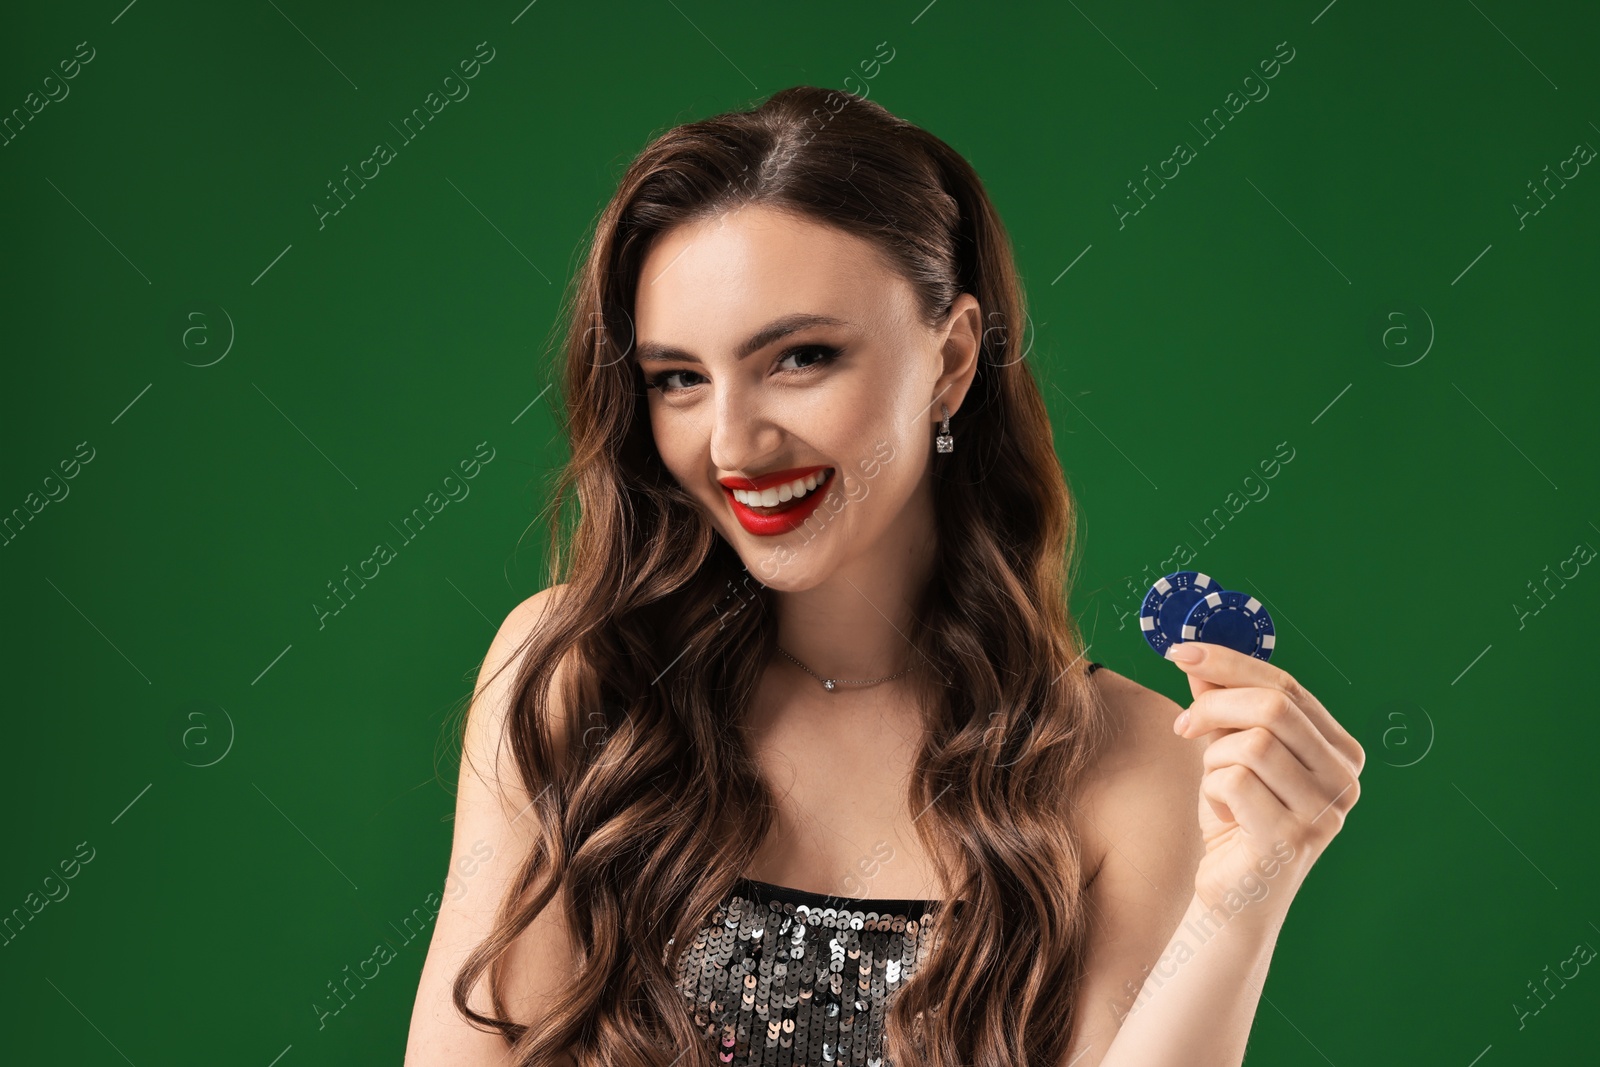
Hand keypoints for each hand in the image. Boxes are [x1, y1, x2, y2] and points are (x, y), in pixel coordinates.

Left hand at [1165, 641, 1364, 917]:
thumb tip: (1199, 659)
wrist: (1232, 898)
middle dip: (1214, 705)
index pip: (1288, 686)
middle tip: (1183, 725)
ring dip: (1214, 758)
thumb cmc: (1236, 823)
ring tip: (1216, 786)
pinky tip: (1223, 815)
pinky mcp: (1290, 838)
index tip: (1182, 651)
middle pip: (1274, 707)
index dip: (1231, 662)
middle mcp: (1344, 781)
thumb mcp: (1229, 753)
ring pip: (1253, 743)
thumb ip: (1222, 706)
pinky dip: (1213, 790)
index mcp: (1340, 752)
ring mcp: (1323, 813)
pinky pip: (1235, 780)